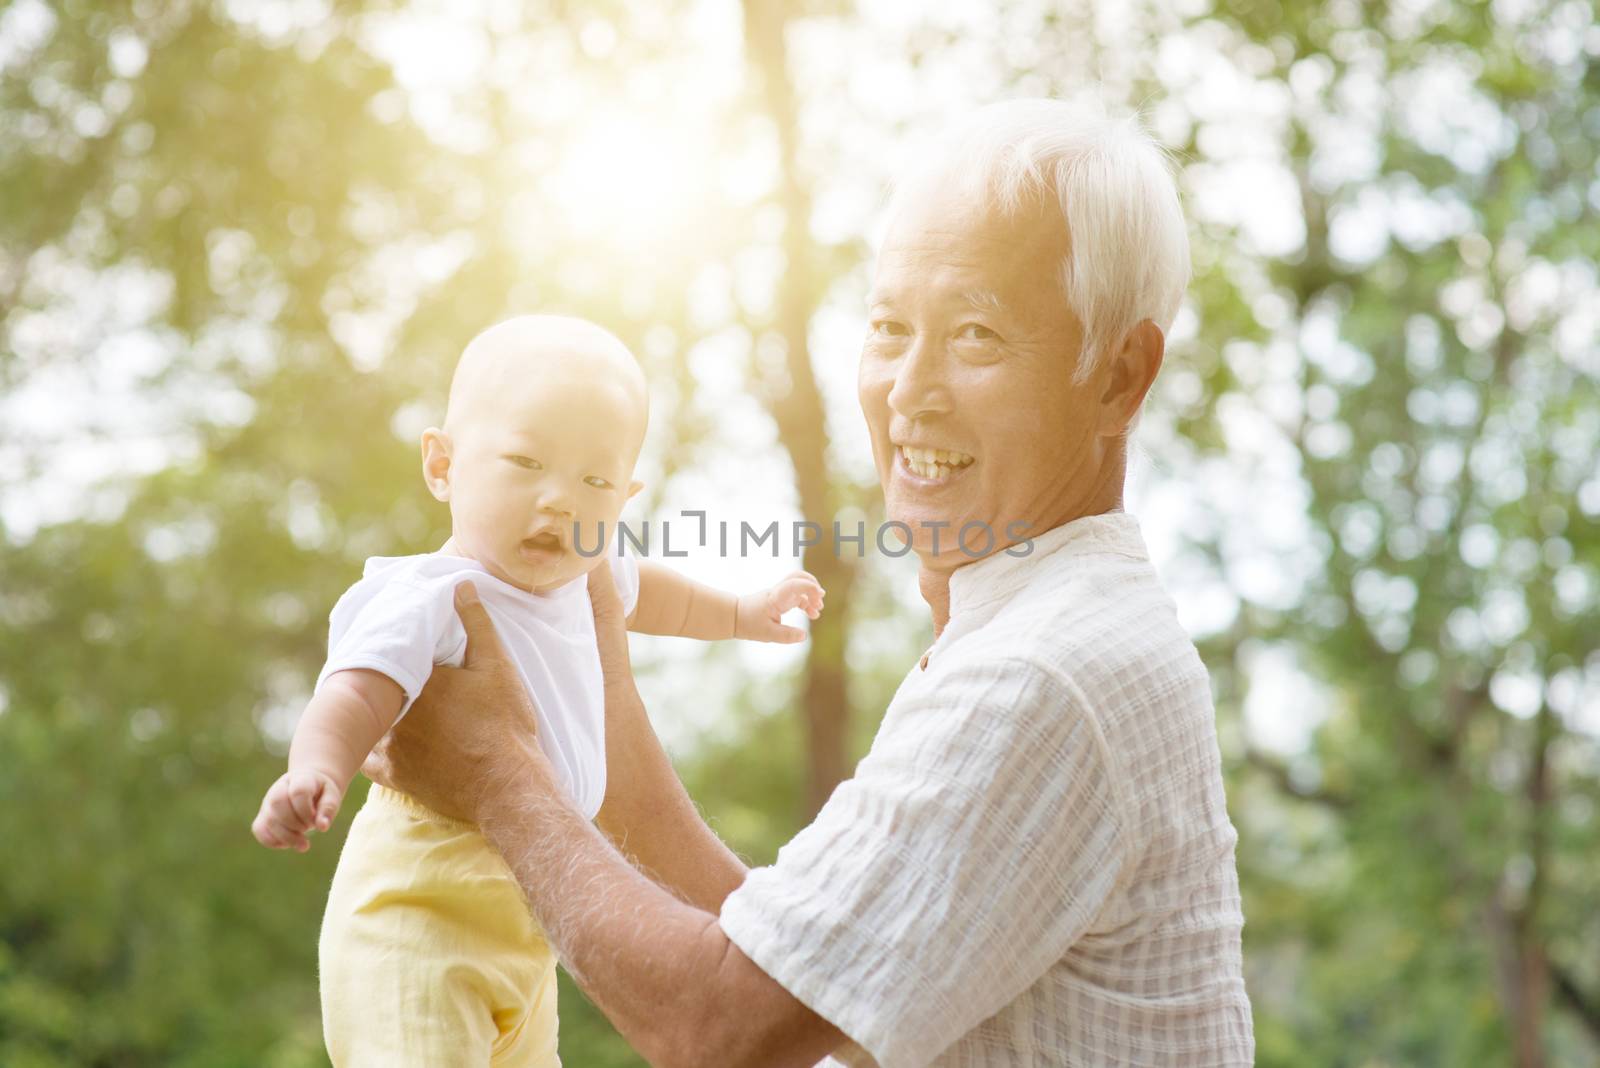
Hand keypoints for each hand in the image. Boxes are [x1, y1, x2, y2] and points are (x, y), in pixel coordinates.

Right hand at [253, 769, 341, 852]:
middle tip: (308, 828)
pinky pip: (259, 829)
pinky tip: (288, 844)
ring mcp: (268, 802)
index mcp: (299, 779)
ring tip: (304, 844)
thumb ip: (328, 809)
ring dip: (287, 837)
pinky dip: (273, 841)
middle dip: (295, 823)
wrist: (309, 788)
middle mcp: (279, 788)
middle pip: (277, 803)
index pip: (298, 792)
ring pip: (269, 820)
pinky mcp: (263, 816)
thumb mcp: (331, 796)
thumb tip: (322, 827)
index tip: (316, 820)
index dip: (306, 811)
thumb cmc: (321, 793)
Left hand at [361, 583, 544, 822]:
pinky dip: (366, 745)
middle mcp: (394, 710)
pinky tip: (374, 738)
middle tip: (383, 673)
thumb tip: (461, 586)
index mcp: (418, 678)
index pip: (393, 654)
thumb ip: (476, 624)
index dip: (395, 649)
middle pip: (374, 687)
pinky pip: (365, 757)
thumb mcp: (496, 667)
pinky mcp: (393, 774)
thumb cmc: (504, 724)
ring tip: (376, 703)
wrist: (506, 784)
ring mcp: (390, 745)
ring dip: (369, 712)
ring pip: (366, 720)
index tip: (396, 644)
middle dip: (377, 680)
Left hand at [734, 570, 824, 643]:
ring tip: (817, 612)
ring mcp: (779, 594)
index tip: (820, 597)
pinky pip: (796, 595)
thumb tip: (804, 635)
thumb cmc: (749, 624)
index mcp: (775, 598)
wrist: (734, 617)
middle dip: (812, 585)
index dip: (809, 587)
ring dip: (811, 596)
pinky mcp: (779, 599)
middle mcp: (778, 592)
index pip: (794, 584)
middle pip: (798, 577)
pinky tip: (811, 613)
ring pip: (799, 586)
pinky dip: (806, 602)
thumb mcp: (767, 634)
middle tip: (820, 601)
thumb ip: (786, 635)